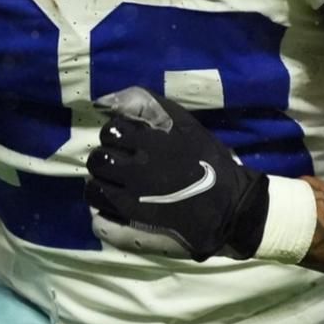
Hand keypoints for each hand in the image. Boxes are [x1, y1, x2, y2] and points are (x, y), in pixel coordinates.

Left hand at [83, 87, 268, 260]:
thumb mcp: (186, 124)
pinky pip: (100, 215)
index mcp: (149, 143)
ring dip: (100, 182)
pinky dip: (103, 207)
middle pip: (98, 158)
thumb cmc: (211, 162)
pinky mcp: (134, 224)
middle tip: (118, 163)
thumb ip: (151, 106)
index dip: (115, 134)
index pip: (111, 131)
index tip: (125, 140)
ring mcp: (133, 198)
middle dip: (105, 157)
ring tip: (113, 184)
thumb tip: (113, 100)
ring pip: (94, 187)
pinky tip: (115, 204)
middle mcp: (136, 170)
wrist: (229, 207)